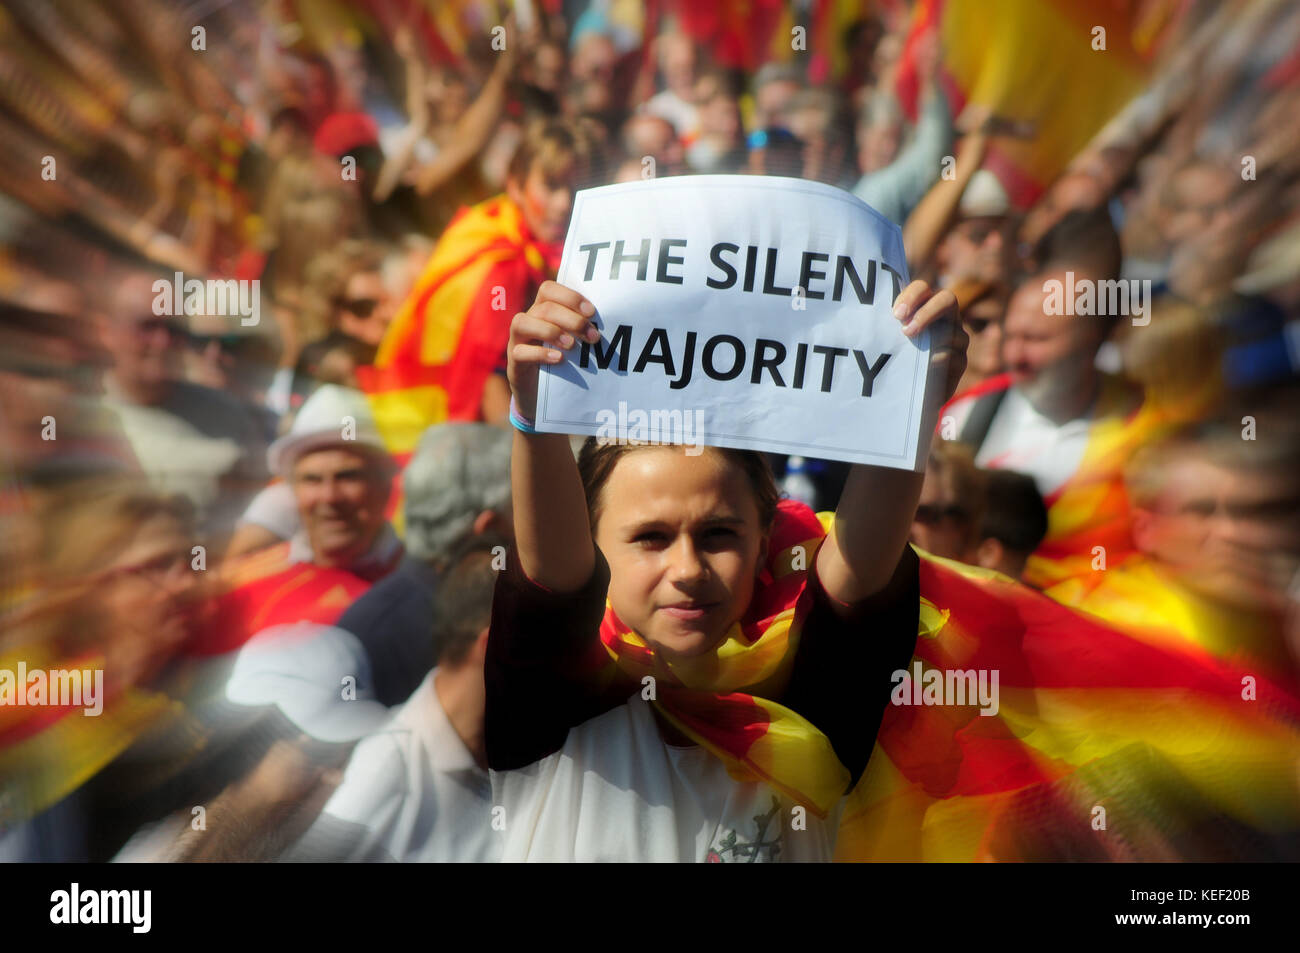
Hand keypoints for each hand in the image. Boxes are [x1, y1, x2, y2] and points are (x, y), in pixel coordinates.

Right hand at [507, 281, 600, 418]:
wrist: (541, 395)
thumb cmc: (563, 362)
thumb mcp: (574, 343)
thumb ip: (585, 330)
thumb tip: (613, 323)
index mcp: (542, 310)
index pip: (549, 290)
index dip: (570, 297)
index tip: (592, 312)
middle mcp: (528, 320)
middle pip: (543, 307)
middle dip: (571, 319)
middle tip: (593, 336)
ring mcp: (517, 341)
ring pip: (523, 323)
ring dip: (551, 332)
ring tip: (572, 346)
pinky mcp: (514, 362)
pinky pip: (519, 352)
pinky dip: (540, 354)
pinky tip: (559, 359)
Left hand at [892, 280, 967, 402]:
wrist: (906, 396)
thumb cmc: (894, 362)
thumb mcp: (888, 341)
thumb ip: (886, 326)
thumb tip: (868, 315)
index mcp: (925, 308)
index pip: (922, 289)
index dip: (911, 296)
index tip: (896, 315)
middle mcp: (945, 319)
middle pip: (948, 299)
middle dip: (926, 312)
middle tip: (906, 330)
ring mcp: (957, 339)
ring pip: (951, 330)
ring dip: (930, 338)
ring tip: (910, 350)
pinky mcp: (960, 362)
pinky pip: (953, 355)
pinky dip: (937, 359)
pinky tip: (924, 366)